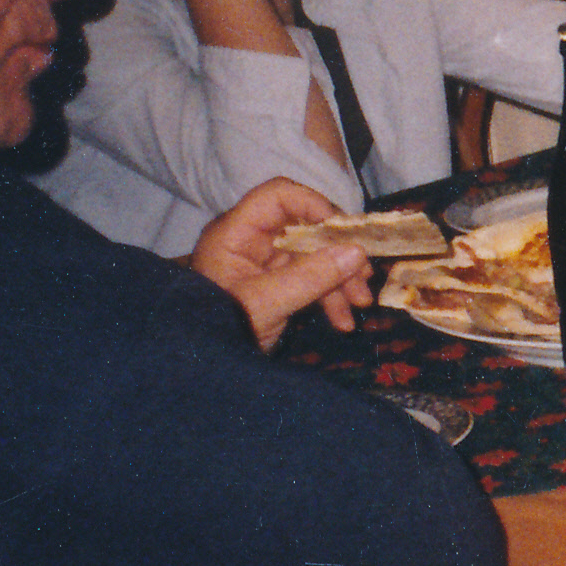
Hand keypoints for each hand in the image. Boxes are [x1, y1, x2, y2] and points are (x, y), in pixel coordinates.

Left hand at [188, 178, 372, 350]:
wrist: (202, 368)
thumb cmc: (221, 327)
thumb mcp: (267, 303)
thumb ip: (311, 277)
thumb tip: (357, 252)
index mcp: (236, 233)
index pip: (278, 197)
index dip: (314, 206)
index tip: (344, 234)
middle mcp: (252, 241)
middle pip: (306, 229)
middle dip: (339, 253)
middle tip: (363, 277)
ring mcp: (265, 264)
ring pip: (314, 256)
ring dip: (341, 278)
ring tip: (360, 303)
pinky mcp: (276, 285)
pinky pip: (311, 280)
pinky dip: (330, 297)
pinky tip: (343, 321)